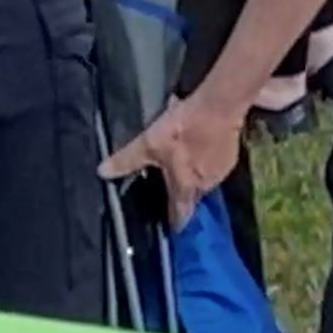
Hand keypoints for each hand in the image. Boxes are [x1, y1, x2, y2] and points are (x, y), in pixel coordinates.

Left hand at [99, 91, 249, 226]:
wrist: (219, 105)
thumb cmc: (182, 129)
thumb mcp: (148, 143)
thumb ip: (127, 160)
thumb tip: (101, 173)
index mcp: (185, 187)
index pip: (181, 215)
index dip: (174, 222)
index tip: (170, 226)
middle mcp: (206, 186)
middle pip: (193, 198)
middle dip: (183, 194)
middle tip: (171, 185)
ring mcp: (221, 172)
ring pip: (205, 181)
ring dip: (195, 175)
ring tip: (184, 162)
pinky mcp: (231, 157)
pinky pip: (216, 165)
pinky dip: (207, 160)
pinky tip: (199, 145)